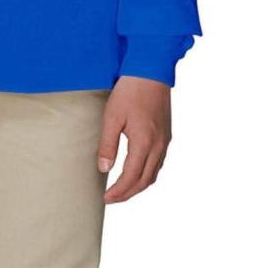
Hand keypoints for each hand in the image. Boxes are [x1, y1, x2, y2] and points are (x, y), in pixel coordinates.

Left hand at [97, 75, 171, 202]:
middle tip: (112, 198)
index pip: (131, 177)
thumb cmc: (130, 91)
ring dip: (139, 185)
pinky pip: (159, 162)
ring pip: (154, 173)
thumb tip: (103, 169)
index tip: (106, 198)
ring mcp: (165, 141)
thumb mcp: (112, 116)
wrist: (151, 71)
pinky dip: (147, 173)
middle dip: (128, 193)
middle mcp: (158, 145)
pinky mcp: (166, 134)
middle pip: (145, 181)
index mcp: (145, 143)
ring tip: (123, 189)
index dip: (118, 191)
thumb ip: (108, 144)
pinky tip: (137, 171)